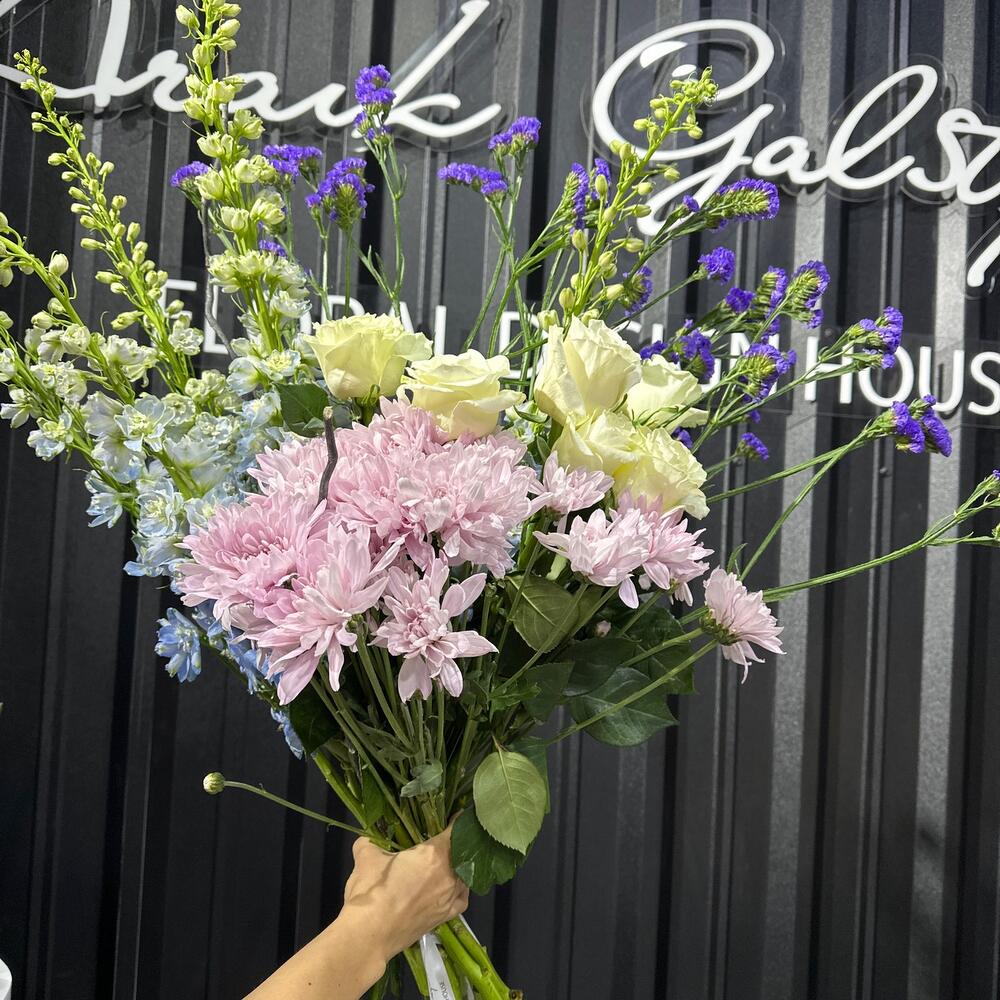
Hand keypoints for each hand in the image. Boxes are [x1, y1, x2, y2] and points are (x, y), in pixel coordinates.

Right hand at [340, 826, 469, 963]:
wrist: (370, 934)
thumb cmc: (372, 891)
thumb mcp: (366, 857)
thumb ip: (369, 843)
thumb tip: (367, 840)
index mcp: (434, 854)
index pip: (454, 831)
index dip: (456, 821)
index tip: (455, 815)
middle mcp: (449, 874)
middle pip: (461, 854)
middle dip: (454, 845)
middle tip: (443, 840)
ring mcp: (450, 897)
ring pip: (463, 876)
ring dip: (458, 867)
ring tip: (446, 863)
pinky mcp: (446, 917)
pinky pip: (461, 899)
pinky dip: (459, 890)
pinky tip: (450, 888)